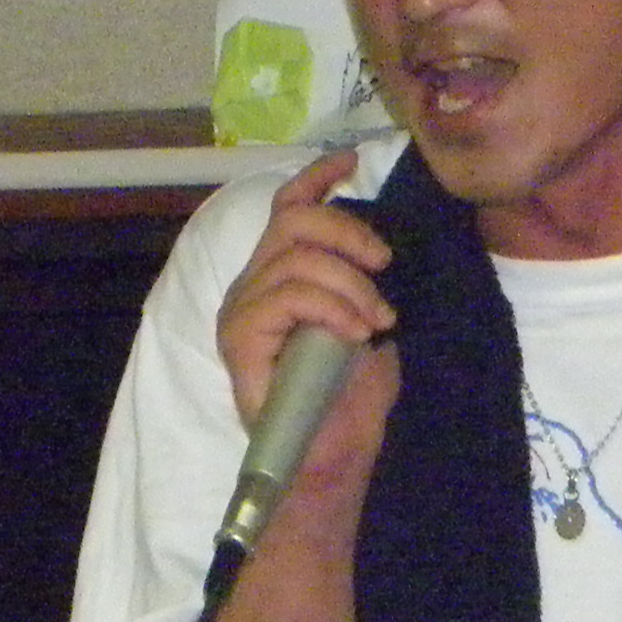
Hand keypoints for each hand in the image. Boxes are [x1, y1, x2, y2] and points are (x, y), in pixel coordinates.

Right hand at [217, 151, 400, 501]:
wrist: (331, 460)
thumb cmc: (350, 403)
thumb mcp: (368, 325)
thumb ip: (360, 282)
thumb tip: (373, 245)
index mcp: (277, 280)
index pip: (285, 209)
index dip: (316, 177)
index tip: (352, 161)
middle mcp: (251, 288)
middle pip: (293, 219)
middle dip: (348, 231)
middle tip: (383, 266)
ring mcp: (241, 312)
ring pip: (296, 258)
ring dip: (351, 285)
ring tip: (375, 320)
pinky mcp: (238, 340)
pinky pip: (287, 296)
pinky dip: (332, 307)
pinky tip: (357, 334)